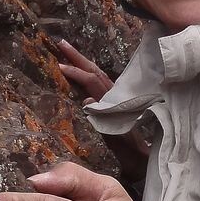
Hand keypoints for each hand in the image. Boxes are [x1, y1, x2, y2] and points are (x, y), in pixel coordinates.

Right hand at [50, 39, 149, 172]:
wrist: (141, 157)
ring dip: (82, 61)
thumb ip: (102, 120)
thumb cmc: (127, 151)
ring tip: (66, 50)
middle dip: (77, 56)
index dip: (76, 73)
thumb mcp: (114, 138)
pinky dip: (88, 71)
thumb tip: (87, 100)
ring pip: (98, 73)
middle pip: (95, 70)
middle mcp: (115, 96)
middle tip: (60, 43)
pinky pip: (99, 80)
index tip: (59, 66)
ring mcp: (115, 96)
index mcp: (113, 103)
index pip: (93, 82)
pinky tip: (81, 69)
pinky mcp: (115, 100)